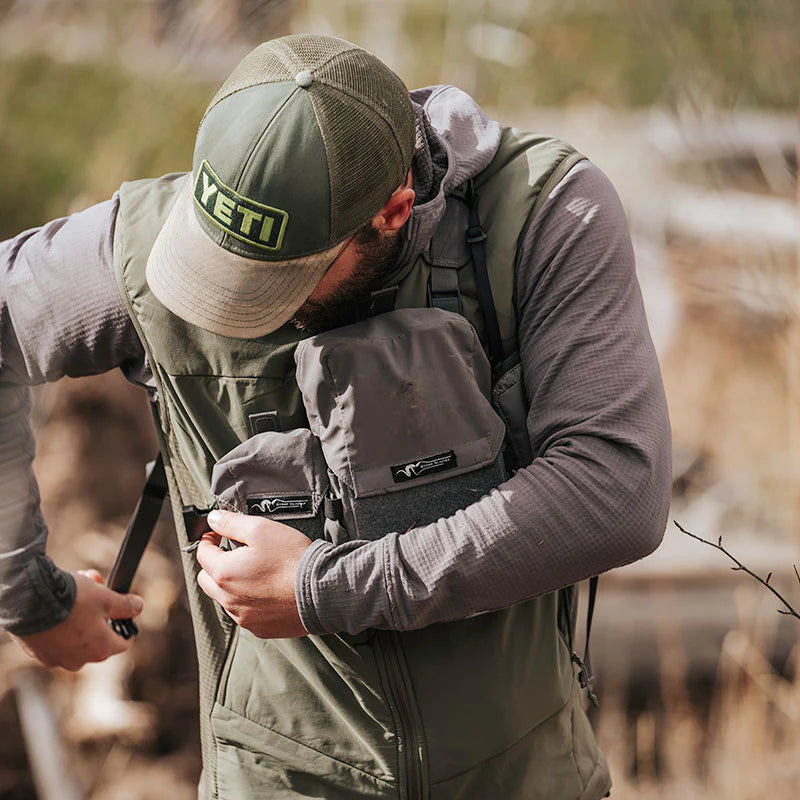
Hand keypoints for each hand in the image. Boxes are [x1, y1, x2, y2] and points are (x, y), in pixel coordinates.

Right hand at [11, 569, 142, 671]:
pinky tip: (59, 601)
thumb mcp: (106, 598)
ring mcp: (57, 658)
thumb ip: (126, 606)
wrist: (28, 601)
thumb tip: (138, 607)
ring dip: (82, 612)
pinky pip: (57, 637)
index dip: (126, 625)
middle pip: (99, 635)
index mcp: (100, 650)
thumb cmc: (72, 601)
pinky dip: (62, 622)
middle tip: (99, 586)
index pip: (123, 643)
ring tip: (79, 586)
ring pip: (78, 634)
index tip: (125, 610)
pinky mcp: (39, 652)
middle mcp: (79, 661)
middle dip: (102, 610)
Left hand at [196, 510, 311, 638]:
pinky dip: (250, 602)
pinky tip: (268, 590)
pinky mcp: (260, 628)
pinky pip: (245, 613)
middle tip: (233, 553)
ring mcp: (244, 617)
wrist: (321, 591)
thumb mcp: (261, 528)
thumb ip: (231, 523)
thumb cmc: (293, 559)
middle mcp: (229, 600)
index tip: (217, 534)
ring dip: (232, 585)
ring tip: (255, 572)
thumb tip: (213, 519)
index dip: (209, 539)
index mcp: (224, 574)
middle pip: (207, 580)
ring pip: (226, 599)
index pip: (202, 553)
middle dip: (215, 564)